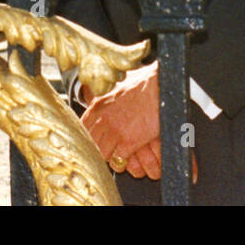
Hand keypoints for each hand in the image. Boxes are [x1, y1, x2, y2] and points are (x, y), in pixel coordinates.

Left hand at [80, 63, 198, 181]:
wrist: (161, 87)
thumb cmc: (145, 82)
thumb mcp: (119, 84)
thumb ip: (109, 93)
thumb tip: (108, 91)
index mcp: (98, 104)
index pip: (83, 127)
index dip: (88, 136)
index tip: (95, 140)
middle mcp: (103, 118)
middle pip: (91, 142)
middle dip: (98, 148)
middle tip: (107, 149)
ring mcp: (115, 131)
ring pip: (102, 154)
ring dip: (109, 156)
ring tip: (116, 156)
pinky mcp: (128, 141)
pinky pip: (117, 159)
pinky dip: (121, 162)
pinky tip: (126, 158)